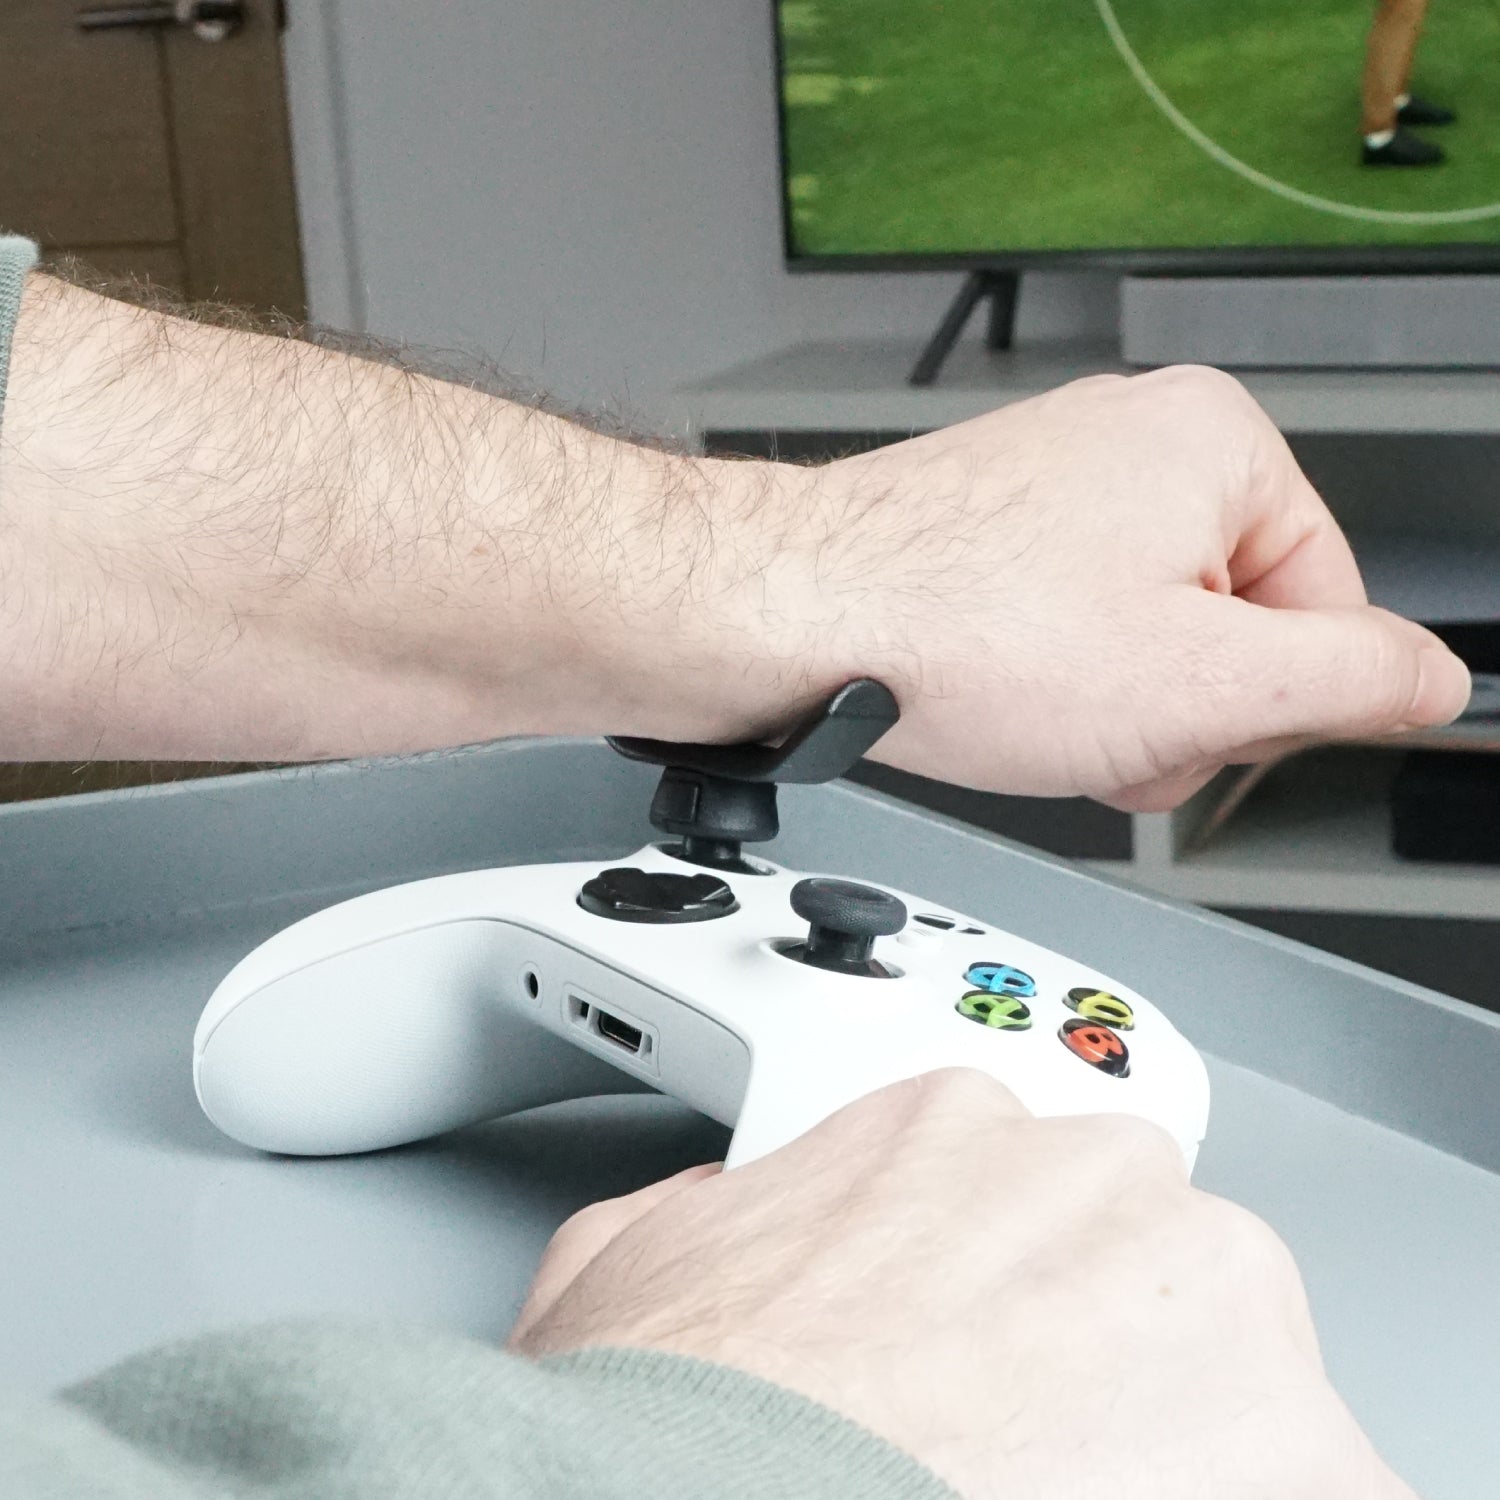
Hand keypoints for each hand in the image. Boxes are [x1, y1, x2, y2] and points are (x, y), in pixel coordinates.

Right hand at [509, 1071, 1412, 1499]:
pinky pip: (1320, 1479)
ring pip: (1236, 1358)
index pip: (1017, 1184)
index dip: (997, 1285)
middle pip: (1136, 1255)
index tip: (986, 1351)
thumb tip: (730, 1218)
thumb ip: (705, 1209)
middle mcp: (1087, 1176)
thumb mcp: (625, 1261)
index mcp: (945, 1127)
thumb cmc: (676, 1417)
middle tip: (1030, 1440)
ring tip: (1082, 1494)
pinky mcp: (1287, 1437)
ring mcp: (1194, 1292)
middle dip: (1096, 1342)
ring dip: (1185, 1433)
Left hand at [791, 367, 1468, 808]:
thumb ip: (1349, 681)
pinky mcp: (991, 527)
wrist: (789, 620)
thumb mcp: (1206, 686)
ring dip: (1110, 705)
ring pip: (1143, 634)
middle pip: (1231, 622)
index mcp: (1217, 444)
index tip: (1204, 733)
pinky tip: (1001, 696)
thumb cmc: (960, 631)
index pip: (1330, 605)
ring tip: (1038, 708)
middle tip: (1109, 726)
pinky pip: (1066, 623)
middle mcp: (1134, 439)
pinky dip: (1046, 678)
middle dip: (1179, 707)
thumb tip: (1428, 680)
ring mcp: (1054, 481)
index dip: (1271, 704)